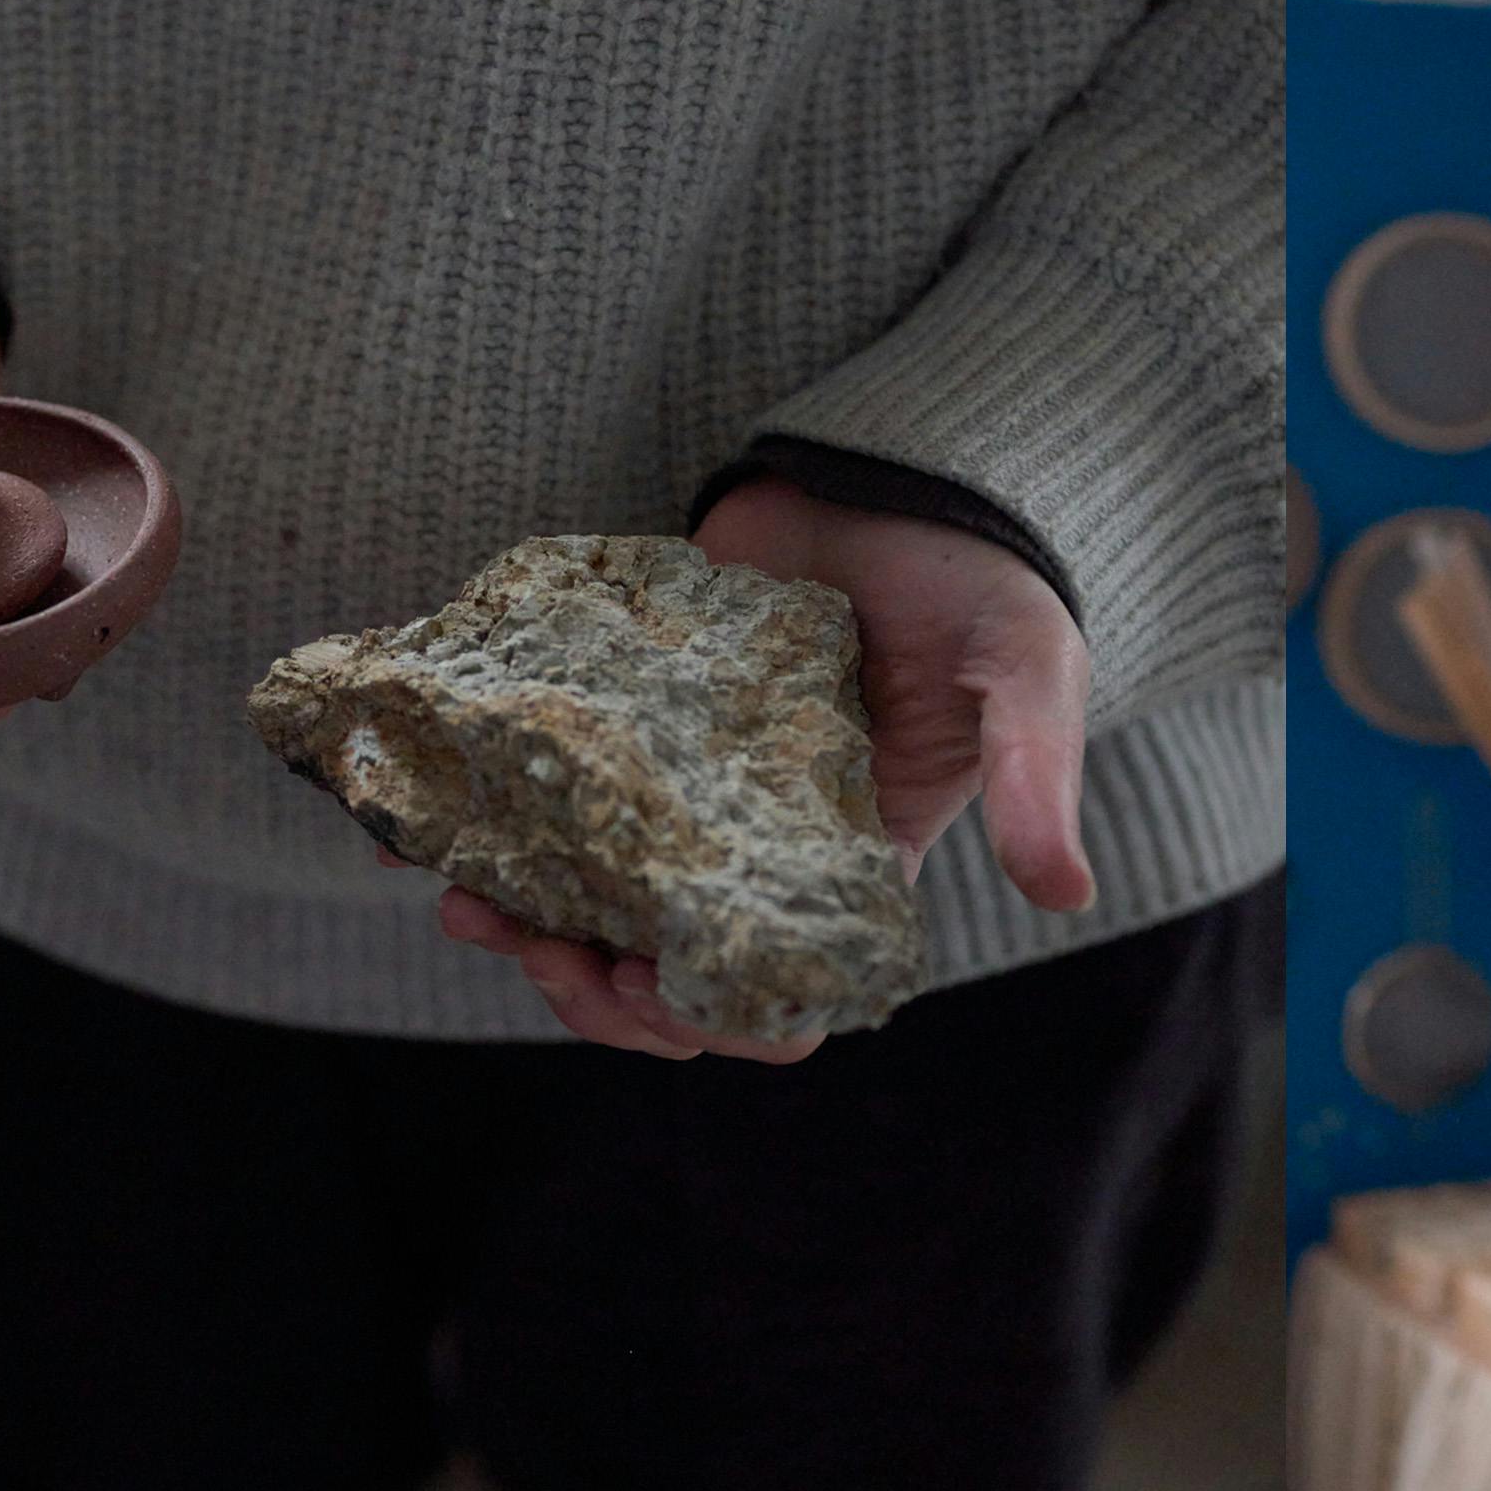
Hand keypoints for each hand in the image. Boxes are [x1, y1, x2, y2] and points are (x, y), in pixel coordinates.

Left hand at [418, 475, 1095, 1062]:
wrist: (895, 470)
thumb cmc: (980, 580)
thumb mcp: (1026, 671)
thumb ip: (1035, 774)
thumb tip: (1064, 895)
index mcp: (851, 868)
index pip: (781, 996)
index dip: (714, 1020)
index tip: (654, 985)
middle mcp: (756, 850)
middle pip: (664, 977)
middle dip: (590, 990)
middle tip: (537, 946)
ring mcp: (682, 791)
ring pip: (590, 907)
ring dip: (525, 927)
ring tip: (463, 898)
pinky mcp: (623, 725)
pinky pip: (545, 803)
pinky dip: (485, 829)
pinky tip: (427, 830)